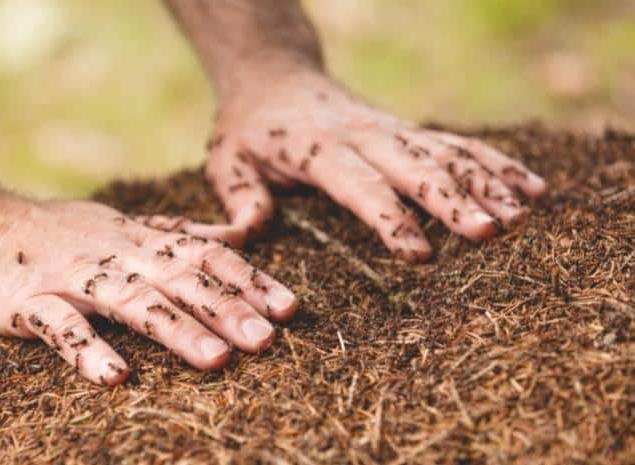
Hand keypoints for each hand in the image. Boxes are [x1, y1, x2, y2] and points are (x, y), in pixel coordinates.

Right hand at [0, 193, 297, 385]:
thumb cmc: (54, 233)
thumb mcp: (122, 225)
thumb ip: (177, 233)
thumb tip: (238, 234)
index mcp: (139, 238)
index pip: (205, 253)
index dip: (248, 279)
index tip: (290, 308)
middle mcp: (113, 253)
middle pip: (178, 278)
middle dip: (226, 308)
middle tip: (268, 339)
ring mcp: (70, 276)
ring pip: (130, 300)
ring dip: (175, 330)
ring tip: (216, 360)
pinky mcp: (28, 301)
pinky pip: (59, 327)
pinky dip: (86, 350)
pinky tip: (115, 376)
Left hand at [142, 69, 546, 260]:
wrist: (274, 76)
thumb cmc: (249, 128)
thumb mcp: (228, 160)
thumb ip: (239, 197)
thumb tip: (244, 234)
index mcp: (317, 149)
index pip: (358, 185)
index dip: (390, 218)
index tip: (420, 252)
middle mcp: (362, 136)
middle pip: (414, 167)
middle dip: (453, 199)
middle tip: (490, 231)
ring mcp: (390, 130)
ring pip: (446, 153)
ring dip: (486, 182)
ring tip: (524, 213)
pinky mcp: (407, 131)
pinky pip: (457, 144)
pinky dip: (495, 163)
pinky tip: (532, 186)